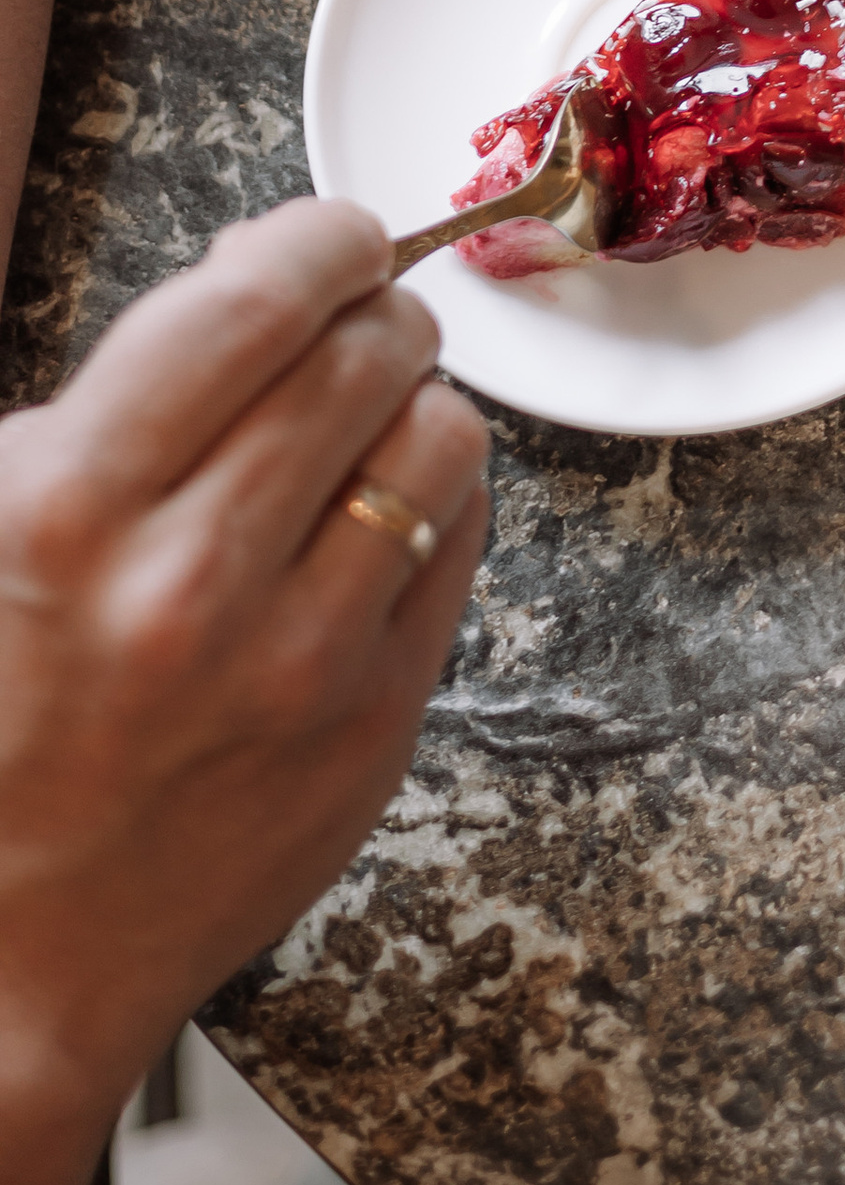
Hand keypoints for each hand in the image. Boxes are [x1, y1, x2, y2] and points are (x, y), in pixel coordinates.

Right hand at [0, 200, 487, 1135]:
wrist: (3, 953)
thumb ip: (115, 398)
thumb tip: (255, 275)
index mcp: (69, 510)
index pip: (251, 305)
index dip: (319, 238)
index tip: (336, 232)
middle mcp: (192, 579)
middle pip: (364, 355)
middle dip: (376, 306)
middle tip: (360, 308)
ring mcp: (298, 662)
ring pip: (441, 441)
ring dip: (416, 398)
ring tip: (370, 410)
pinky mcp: (373, 727)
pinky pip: (459, 547)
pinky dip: (435, 498)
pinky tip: (380, 507)